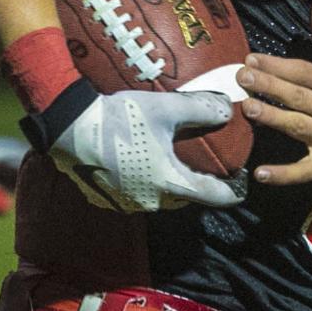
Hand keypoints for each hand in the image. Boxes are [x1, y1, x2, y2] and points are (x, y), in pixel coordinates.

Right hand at [48, 90, 245, 212]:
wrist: (69, 127)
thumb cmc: (120, 118)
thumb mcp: (166, 108)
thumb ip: (200, 109)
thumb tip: (228, 109)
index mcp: (168, 182)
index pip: (212, 196)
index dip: (231, 192)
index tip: (242, 188)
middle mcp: (150, 200)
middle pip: (184, 196)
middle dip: (197, 185)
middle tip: (206, 166)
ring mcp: (126, 202)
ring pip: (159, 196)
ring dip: (169, 182)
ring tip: (172, 159)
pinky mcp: (106, 198)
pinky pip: (135, 193)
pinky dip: (144, 180)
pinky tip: (139, 158)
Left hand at [236, 4, 311, 184]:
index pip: (304, 72)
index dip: (277, 66)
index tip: (252, 59)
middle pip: (297, 97)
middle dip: (268, 87)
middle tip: (242, 78)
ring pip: (297, 127)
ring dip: (271, 118)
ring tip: (247, 108)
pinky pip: (305, 171)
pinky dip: (284, 175)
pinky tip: (261, 174)